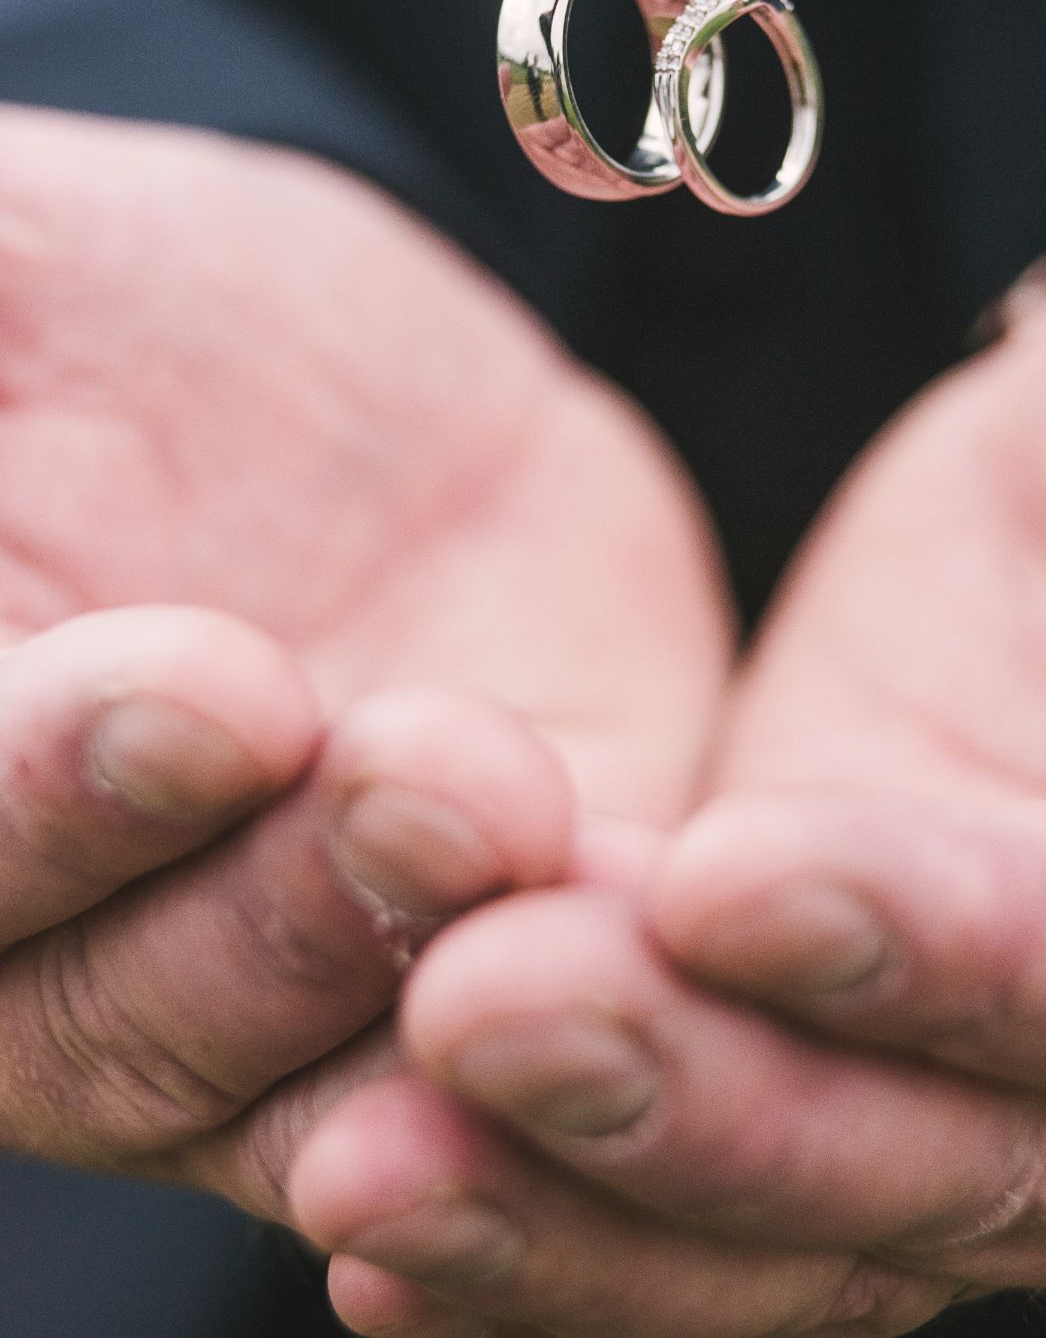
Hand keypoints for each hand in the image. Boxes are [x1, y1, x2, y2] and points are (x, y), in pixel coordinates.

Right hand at [0, 108, 727, 1221]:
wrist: (377, 384)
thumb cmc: (124, 316)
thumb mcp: (17, 270)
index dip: (52, 797)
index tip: (205, 687)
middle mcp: (96, 939)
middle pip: (129, 1024)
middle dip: (269, 911)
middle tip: (409, 770)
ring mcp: (308, 977)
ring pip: (335, 1087)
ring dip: (426, 978)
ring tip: (517, 814)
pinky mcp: (532, 951)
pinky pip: (563, 1055)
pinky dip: (608, 1030)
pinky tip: (669, 945)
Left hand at [299, 201, 1045, 1333]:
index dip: (954, 957)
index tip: (725, 879)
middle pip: (947, 1159)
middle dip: (709, 1101)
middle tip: (479, 1014)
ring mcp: (955, 1069)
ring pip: (790, 1203)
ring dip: (572, 1187)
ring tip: (367, 1155)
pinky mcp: (793, 1014)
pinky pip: (681, 1131)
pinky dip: (541, 1184)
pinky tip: (364, 1191)